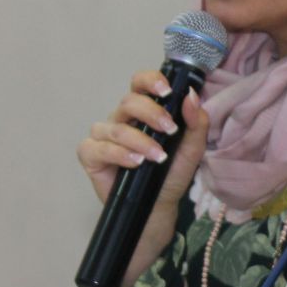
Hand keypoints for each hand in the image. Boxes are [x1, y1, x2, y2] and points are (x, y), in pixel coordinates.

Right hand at [77, 69, 210, 286]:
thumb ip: (195, 122)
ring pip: (116, 127)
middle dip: (151, 113)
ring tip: (157, 157)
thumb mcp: (192, 149)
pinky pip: (98, 147)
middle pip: (128, 102)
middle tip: (170, 130)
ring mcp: (104, 136)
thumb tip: (191, 95)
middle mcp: (122, 118)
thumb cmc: (171, 173)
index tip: (167, 91)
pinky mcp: (91, 156)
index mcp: (143, 110)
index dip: (150, 80)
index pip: (140, 83)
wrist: (158, 206)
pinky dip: (118, 153)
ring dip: (139, 140)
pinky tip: (135, 163)